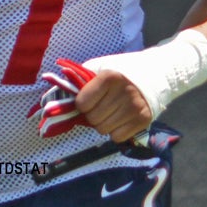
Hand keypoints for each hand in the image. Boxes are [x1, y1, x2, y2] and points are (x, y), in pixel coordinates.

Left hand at [30, 58, 150, 143]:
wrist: (155, 74)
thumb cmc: (120, 71)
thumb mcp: (99, 68)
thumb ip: (79, 81)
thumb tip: (50, 99)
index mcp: (109, 77)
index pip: (82, 103)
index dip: (82, 105)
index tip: (87, 101)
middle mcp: (123, 92)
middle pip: (93, 119)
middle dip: (92, 116)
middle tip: (101, 107)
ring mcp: (135, 107)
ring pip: (104, 130)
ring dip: (103, 124)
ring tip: (112, 112)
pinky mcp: (144, 120)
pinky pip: (118, 137)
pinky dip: (116, 131)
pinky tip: (121, 119)